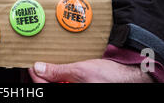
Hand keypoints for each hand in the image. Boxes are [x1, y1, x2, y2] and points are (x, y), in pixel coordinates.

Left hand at [28, 59, 153, 82]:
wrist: (130, 76)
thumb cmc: (110, 76)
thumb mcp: (81, 71)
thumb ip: (58, 72)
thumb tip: (39, 68)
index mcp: (74, 94)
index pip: (46, 89)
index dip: (37, 78)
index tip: (33, 67)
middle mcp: (76, 96)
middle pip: (53, 89)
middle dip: (45, 80)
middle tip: (40, 67)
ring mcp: (80, 91)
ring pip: (60, 87)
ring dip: (54, 81)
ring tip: (51, 70)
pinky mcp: (85, 89)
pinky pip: (69, 87)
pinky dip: (64, 82)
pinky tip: (64, 75)